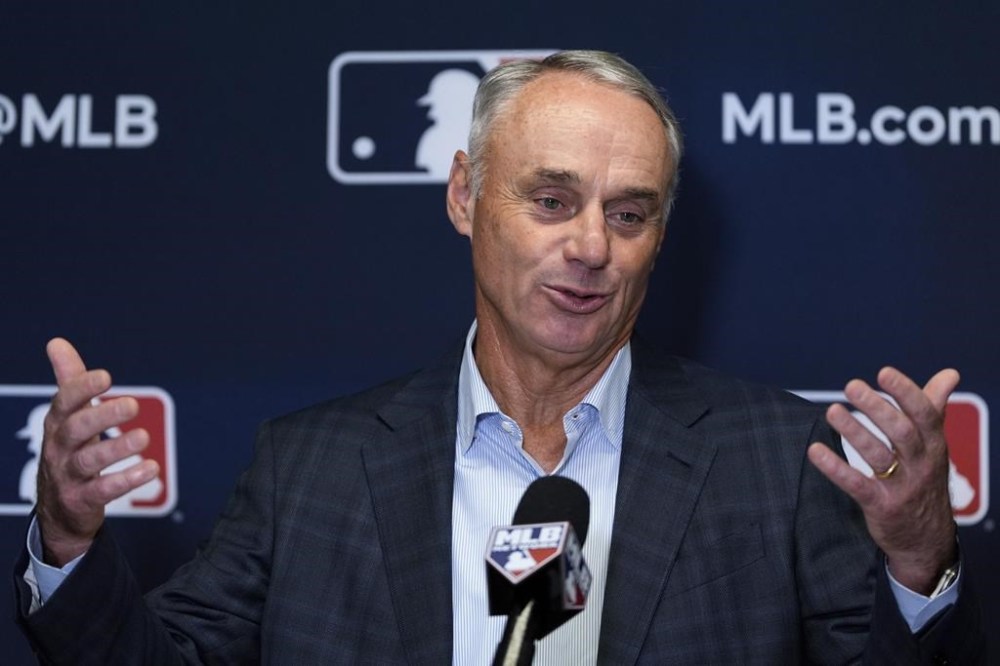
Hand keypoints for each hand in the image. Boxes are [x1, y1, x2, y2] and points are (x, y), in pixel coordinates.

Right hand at [35, 338, 159, 565]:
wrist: (58, 508)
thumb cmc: (69, 451)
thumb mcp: (67, 417)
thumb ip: (70, 382)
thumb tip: (57, 342)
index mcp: (57, 423)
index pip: (64, 402)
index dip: (81, 388)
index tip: (105, 376)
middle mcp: (58, 448)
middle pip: (75, 430)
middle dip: (101, 416)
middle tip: (132, 404)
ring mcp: (67, 476)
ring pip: (89, 461)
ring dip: (117, 448)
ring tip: (144, 437)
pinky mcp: (81, 500)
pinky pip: (103, 491)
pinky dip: (127, 480)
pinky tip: (151, 469)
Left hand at [807, 367, 958, 594]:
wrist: (927, 539)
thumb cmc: (925, 480)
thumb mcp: (935, 445)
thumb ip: (935, 407)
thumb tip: (950, 373)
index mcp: (934, 444)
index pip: (924, 414)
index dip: (906, 392)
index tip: (883, 372)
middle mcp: (921, 464)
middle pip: (902, 432)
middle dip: (877, 408)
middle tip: (851, 386)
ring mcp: (902, 487)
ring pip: (879, 456)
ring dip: (854, 432)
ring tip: (832, 411)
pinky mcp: (881, 506)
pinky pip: (857, 485)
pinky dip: (836, 468)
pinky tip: (815, 451)